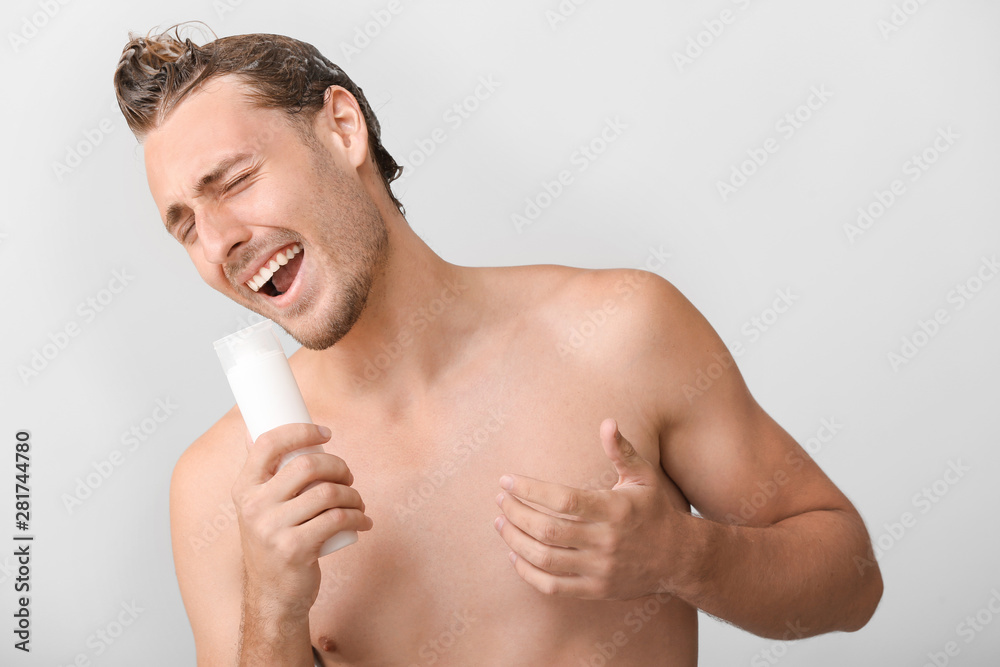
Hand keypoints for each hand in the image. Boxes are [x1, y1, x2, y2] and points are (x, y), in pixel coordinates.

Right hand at [231, 423, 372, 615]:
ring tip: (357, 502)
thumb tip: (253, 431)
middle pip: (307, 466)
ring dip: (353, 494)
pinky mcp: (295, 549)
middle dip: (339, 466)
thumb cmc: (273, 543)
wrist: (272, 595)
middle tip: (348, 478)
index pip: (268, 444)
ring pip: (328, 493)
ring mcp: (272, 529)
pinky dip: (359, 516)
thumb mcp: (257, 508)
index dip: (300, 431)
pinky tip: (363, 520)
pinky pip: (338, 519)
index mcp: (244, 489)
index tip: (325, 433)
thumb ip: (260, 475)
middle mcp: (254, 507)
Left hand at [494, 418, 687, 599]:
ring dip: (514, 541)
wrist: (678, 558)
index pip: (563, 500)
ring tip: (500, 523)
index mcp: (614, 509)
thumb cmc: (654, 510)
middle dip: (515, 513)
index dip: (530, 490)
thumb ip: (622, 450)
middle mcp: (606, 541)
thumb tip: (607, 422)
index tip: (507, 480)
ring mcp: (600, 568)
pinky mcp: (595, 590)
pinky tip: (514, 555)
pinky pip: (552, 587)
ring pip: (544, 558)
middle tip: (500, 500)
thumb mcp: (643, 476)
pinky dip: (527, 572)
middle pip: (547, 530)